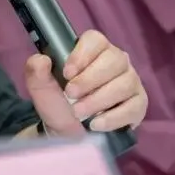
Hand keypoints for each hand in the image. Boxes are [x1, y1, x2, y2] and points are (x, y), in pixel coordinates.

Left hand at [25, 30, 147, 133]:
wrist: (67, 134)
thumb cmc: (58, 105)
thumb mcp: (41, 90)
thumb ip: (36, 72)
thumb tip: (41, 60)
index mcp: (93, 52)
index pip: (95, 40)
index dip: (82, 54)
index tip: (67, 73)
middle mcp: (116, 63)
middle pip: (114, 59)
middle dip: (89, 80)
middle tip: (70, 95)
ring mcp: (130, 83)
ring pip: (125, 83)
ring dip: (99, 100)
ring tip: (79, 112)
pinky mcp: (138, 105)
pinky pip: (134, 107)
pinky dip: (113, 117)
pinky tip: (96, 124)